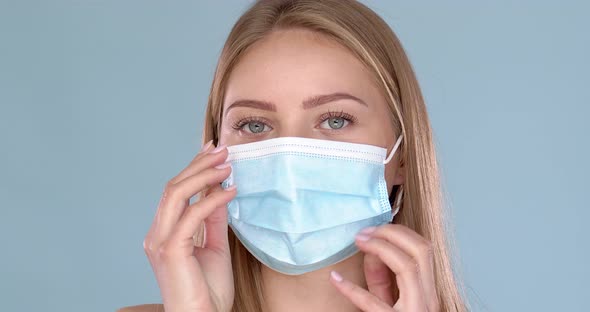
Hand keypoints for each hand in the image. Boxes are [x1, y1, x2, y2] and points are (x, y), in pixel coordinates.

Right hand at [143, 141, 236, 311]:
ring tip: (226, 164)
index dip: (193, 169)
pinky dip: (212, 199)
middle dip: (198, 165)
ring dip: (203, 175)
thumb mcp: (215, 247)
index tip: (212, 152)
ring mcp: (160, 241)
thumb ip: (214, 220)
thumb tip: (220, 191)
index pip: (175, 193)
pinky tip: (230, 192)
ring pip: (176, 194)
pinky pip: (192, 215)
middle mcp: (157, 234)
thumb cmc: (208, 291)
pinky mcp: (170, 250)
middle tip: (222, 150)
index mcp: (164, 234)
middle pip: (173, 187)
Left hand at [329, 224, 439, 311]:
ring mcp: (416, 311)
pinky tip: (336, 279)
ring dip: (382, 249)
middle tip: (365, 232)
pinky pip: (375, 305)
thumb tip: (371, 252)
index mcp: (427, 290)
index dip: (398, 233)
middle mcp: (427, 299)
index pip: (423, 250)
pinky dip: (353, 290)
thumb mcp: (390, 301)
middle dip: (393, 234)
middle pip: (422, 251)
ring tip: (359, 242)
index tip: (373, 229)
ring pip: (410, 268)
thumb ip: (383, 278)